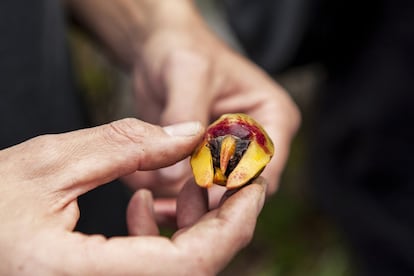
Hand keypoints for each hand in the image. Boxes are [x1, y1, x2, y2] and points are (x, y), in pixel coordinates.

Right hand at [0, 118, 265, 274]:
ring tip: (182, 182)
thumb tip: (189, 135)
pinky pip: (149, 274)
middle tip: (227, 178)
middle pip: (192, 273)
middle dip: (219, 223)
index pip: (190, 265)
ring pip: (175, 273)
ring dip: (192, 228)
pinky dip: (159, 240)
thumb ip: (126, 146)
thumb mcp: (48, 163)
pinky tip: (140, 205)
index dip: (231, 225)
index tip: (252, 187)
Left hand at [128, 1, 299, 200]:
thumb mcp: (187, 71)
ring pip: (213, 198)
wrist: (161, 52)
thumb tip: (172, 174)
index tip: (196, 186)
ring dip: (181, 201)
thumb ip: (183, 117)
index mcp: (272, 116)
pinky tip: (146, 189)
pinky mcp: (202, 163)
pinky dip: (167, 194)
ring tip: (151, 197)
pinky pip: (189, 192)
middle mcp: (254, 142)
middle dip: (204, 198)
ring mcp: (228, 156)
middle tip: (168, 202)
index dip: (234, 182)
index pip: (265, 164)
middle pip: (240, 189)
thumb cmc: (183, 49)